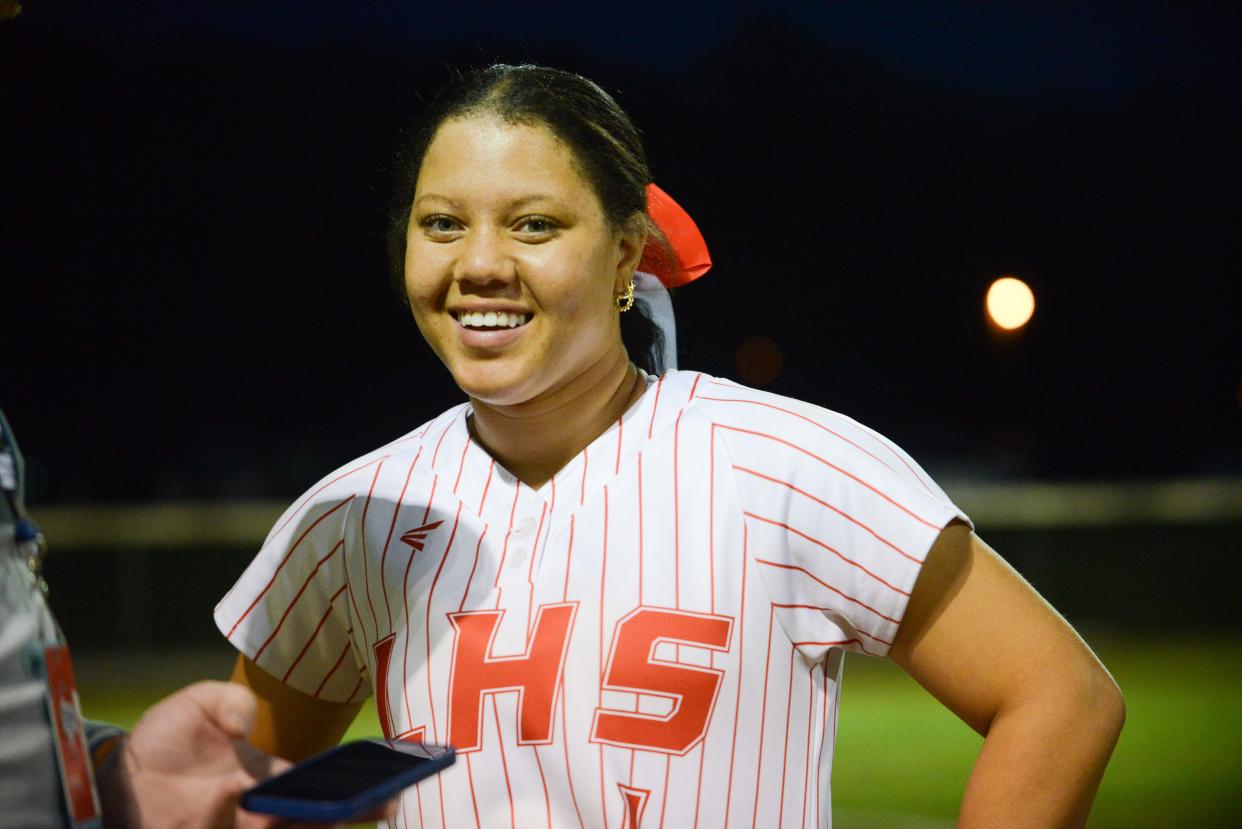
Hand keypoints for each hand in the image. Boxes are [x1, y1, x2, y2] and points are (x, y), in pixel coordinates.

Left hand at [94, 680, 394, 827]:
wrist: (114, 783)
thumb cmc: (162, 742)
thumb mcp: (192, 706)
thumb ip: (223, 702)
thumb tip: (246, 721)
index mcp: (268, 776)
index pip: (322, 782)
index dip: (356, 780)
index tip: (390, 772)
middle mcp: (263, 811)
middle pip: (319, 815)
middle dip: (356, 809)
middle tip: (389, 801)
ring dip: (325, 822)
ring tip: (353, 811)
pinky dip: (292, 826)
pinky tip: (310, 821)